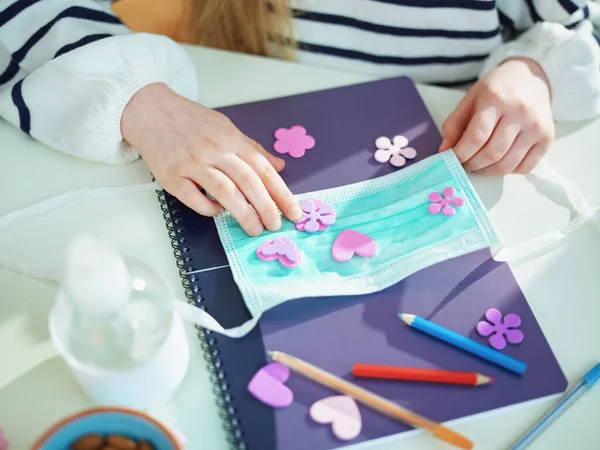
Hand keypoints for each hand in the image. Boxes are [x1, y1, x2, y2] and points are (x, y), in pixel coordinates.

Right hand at [121, 83, 301, 235]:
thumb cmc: (193, 122)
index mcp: (231, 138)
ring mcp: (191, 163)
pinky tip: (219, 212)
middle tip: (276, 225)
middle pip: (246, 181)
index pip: (263, 168)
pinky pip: (194, 199)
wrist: (152, 112)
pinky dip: (210, 209)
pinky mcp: (170, 176)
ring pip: (223, 191)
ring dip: (242, 213)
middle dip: (265, 206)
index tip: (293, 211)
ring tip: (254, 228)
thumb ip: (253, 149)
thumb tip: (280, 166)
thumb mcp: (227, 128)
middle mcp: (213, 149)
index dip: (281, 192)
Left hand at [439, 57, 553, 174]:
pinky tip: (499, 161)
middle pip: (491, 153)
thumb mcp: (470, 99)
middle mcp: (520, 112)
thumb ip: (453, 125)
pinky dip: (508, 171)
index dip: (460, 154)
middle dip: (472, 165)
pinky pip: (525, 167)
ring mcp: (536, 127)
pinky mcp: (547, 138)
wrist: (531, 77)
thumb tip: (444, 151)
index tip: (451, 159)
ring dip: (487, 171)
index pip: (476, 137)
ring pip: (507, 165)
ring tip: (478, 165)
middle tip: (464, 164)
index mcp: (496, 99)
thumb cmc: (497, 90)